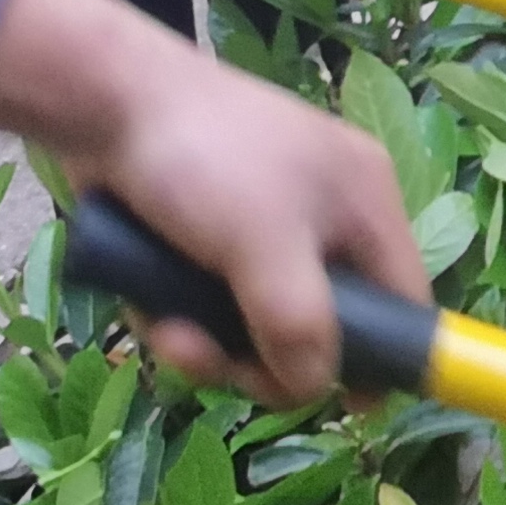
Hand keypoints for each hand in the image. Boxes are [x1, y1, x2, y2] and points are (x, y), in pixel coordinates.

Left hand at [0, 0, 422, 400]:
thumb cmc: (205, 160)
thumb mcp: (266, 247)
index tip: (348, 407)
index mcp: (363, 204)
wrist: (101, 98)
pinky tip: (144, 306)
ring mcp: (257, 228)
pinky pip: (206, 304)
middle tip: (215, 362)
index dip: (386, 359)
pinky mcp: (201, 236)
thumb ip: (300, 327)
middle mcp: (321, 218)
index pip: (404, 301)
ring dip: (207, 344)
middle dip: (261, 357)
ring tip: (166, 333)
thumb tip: (309, 387)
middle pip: (319, 328)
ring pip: (251, 325)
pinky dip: (176, 316)